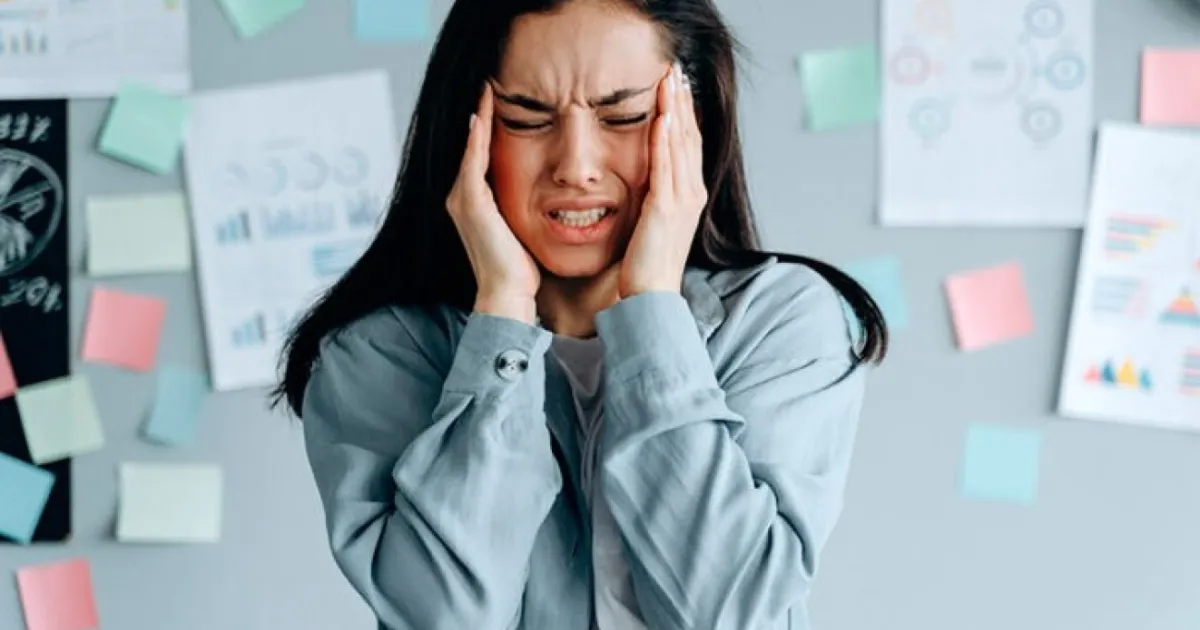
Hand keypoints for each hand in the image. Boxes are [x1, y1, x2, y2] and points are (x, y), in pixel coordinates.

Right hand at [446, 82, 540, 321]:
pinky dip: (477, 138)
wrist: (507, 297)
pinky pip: (473, 162)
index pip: (481, 156)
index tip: (499, 104)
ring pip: (470, 148)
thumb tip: (549, 202)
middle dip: (480, 116)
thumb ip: (526, 212)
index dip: (488, 130)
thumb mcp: (524, 232)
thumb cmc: (520, 272)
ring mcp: (462, 200)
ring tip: (486, 90)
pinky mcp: (470, 203)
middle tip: (489, 84)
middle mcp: (462, 198)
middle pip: (471, 147)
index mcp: (475, 204)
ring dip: (478, 118)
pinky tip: (483, 116)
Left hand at [619, 62, 707, 298]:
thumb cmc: (647, 266)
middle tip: (676, 69)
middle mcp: (692, 193)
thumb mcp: (653, 224)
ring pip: (681, 144)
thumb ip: (655, 198)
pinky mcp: (666, 208)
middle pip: (690, 136)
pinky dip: (665, 138)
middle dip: (683, 101)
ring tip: (670, 79)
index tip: (677, 86)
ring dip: (676, 109)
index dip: (685, 113)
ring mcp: (682, 199)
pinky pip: (666, 165)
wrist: (651, 297)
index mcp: (690, 196)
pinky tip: (662, 116)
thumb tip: (648, 179)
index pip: (689, 144)